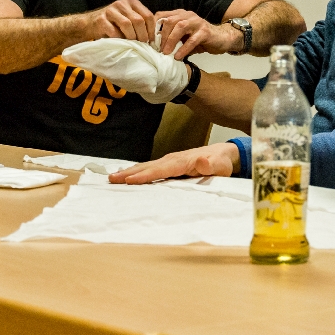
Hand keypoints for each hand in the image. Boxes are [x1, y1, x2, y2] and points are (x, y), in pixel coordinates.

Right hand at [85, 0, 155, 42]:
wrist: (90, 23)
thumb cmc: (114, 23)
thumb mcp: (129, 17)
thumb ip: (140, 22)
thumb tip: (154, 37)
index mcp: (132, 2)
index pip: (148, 15)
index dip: (151, 30)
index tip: (151, 41)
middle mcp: (122, 3)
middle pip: (138, 20)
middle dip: (142, 35)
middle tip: (142, 45)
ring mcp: (110, 10)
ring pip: (127, 24)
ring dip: (132, 37)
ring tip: (133, 45)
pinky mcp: (101, 20)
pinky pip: (114, 31)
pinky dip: (119, 39)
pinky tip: (121, 43)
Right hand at [109, 143, 239, 183]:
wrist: (223, 154)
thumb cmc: (220, 162)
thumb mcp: (220, 166)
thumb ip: (210, 166)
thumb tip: (202, 162)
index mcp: (182, 162)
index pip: (160, 170)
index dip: (145, 176)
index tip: (130, 181)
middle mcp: (172, 159)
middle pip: (148, 166)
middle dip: (130, 173)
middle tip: (112, 179)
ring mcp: (169, 160)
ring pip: (146, 166)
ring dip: (130, 172)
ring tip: (113, 177)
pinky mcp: (168, 164)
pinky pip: (150, 167)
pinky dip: (137, 171)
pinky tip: (128, 176)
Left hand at [154, 9, 241, 59]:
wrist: (222, 38)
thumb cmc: (199, 38)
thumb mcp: (182, 36)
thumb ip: (170, 37)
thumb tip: (154, 47)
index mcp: (179, 14)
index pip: (161, 15)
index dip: (153, 27)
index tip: (147, 40)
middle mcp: (187, 15)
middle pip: (170, 20)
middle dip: (162, 36)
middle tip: (157, 49)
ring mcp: (197, 22)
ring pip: (180, 27)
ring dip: (171, 41)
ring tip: (166, 53)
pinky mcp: (205, 32)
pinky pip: (192, 40)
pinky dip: (184, 48)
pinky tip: (178, 57)